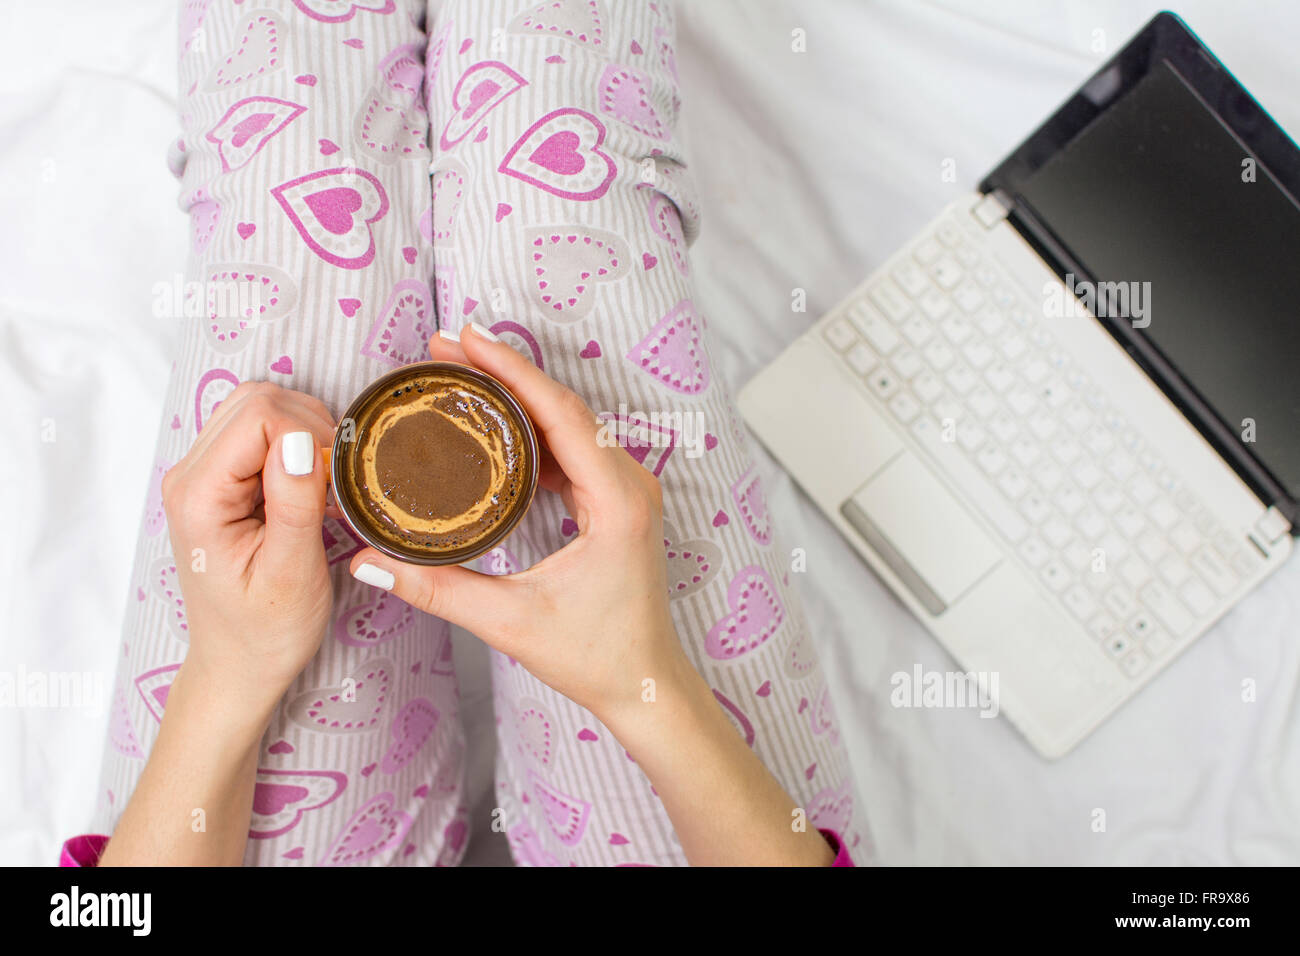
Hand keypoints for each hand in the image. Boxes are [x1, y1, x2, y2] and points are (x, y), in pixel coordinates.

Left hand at [161, 381, 336, 715]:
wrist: (240, 664)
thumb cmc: (265, 631)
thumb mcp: (292, 573)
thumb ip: (294, 503)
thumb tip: (302, 442)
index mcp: (198, 496)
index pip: (259, 416)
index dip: (307, 437)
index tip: (332, 486)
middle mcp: (190, 475)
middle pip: (256, 398)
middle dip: (308, 428)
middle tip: (332, 486)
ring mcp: (202, 473)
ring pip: (259, 406)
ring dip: (303, 434)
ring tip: (322, 489)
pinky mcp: (220, 478)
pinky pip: (260, 431)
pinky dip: (295, 446)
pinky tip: (309, 488)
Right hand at [345, 329, 838, 865]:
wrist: (645, 685)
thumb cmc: (596, 656)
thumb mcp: (510, 622)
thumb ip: (437, 590)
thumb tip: (369, 564)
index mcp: (617, 501)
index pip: (560, 414)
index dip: (511, 370)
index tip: (467, 337)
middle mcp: (630, 484)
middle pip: (563, 407)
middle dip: (504, 372)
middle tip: (447, 345)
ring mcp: (627, 490)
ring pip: (569, 424)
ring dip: (518, 396)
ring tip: (461, 372)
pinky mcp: (617, 502)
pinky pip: (573, 449)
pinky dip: (533, 429)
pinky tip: (493, 423)